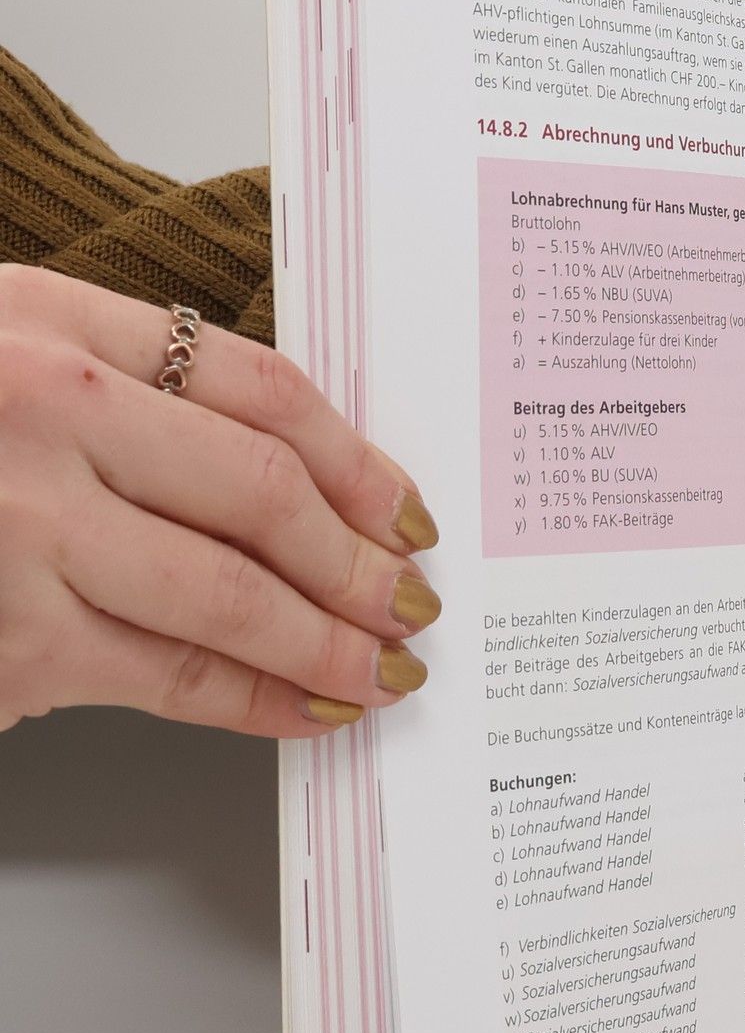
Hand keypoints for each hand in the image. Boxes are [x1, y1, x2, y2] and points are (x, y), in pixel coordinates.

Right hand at [0, 265, 438, 737]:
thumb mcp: (4, 359)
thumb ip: (128, 393)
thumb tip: (292, 481)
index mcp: (47, 323)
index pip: (259, 388)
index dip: (356, 458)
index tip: (407, 507)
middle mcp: (41, 414)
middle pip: (263, 495)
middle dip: (360, 562)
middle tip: (416, 600)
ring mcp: (18, 530)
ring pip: (231, 596)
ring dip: (331, 642)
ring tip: (388, 667)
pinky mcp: (7, 639)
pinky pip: (171, 676)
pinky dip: (258, 701)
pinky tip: (308, 710)